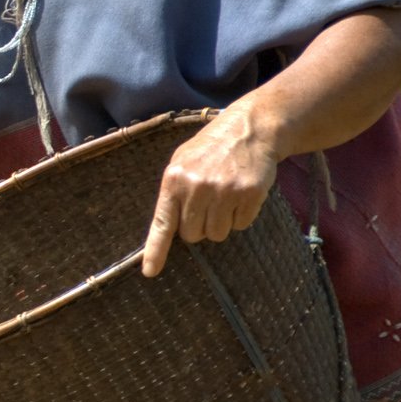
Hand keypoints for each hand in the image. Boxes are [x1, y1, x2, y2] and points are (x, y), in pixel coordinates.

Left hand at [141, 108, 280, 275]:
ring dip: (221, 223)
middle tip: (207, 204)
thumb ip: (173, 193)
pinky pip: (241, 225)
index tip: (150, 272)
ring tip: (224, 196)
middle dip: (199, 227)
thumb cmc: (211, 149)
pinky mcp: (249, 195)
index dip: (156, 251)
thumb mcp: (182, 162)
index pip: (163, 223)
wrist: (250, 129)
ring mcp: (225, 192)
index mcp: (174, 179)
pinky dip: (241, 216)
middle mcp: (197, 187)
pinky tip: (241, 194)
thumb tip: (169, 229)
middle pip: (193, 235)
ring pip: (217, 234)